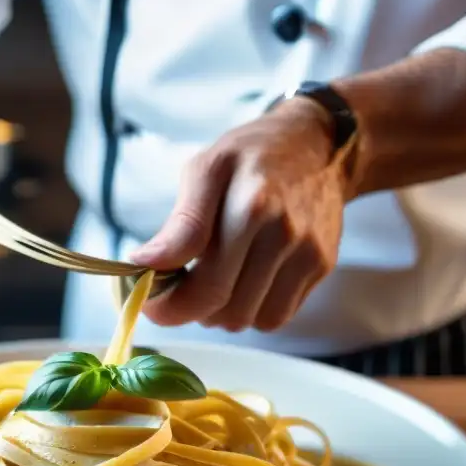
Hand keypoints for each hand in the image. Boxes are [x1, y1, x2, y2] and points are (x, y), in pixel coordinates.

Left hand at [130, 98, 351, 332]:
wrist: (316, 145)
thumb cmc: (250, 156)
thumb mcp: (205, 170)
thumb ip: (180, 224)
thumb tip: (144, 264)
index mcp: (251, 207)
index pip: (205, 287)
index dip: (170, 306)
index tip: (150, 301)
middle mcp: (284, 235)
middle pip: (225, 309)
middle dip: (191, 308)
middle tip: (179, 287)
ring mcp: (308, 254)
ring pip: (249, 320)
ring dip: (222, 312)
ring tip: (214, 279)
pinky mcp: (322, 267)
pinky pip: (276, 316)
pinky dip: (252, 310)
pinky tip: (243, 280)